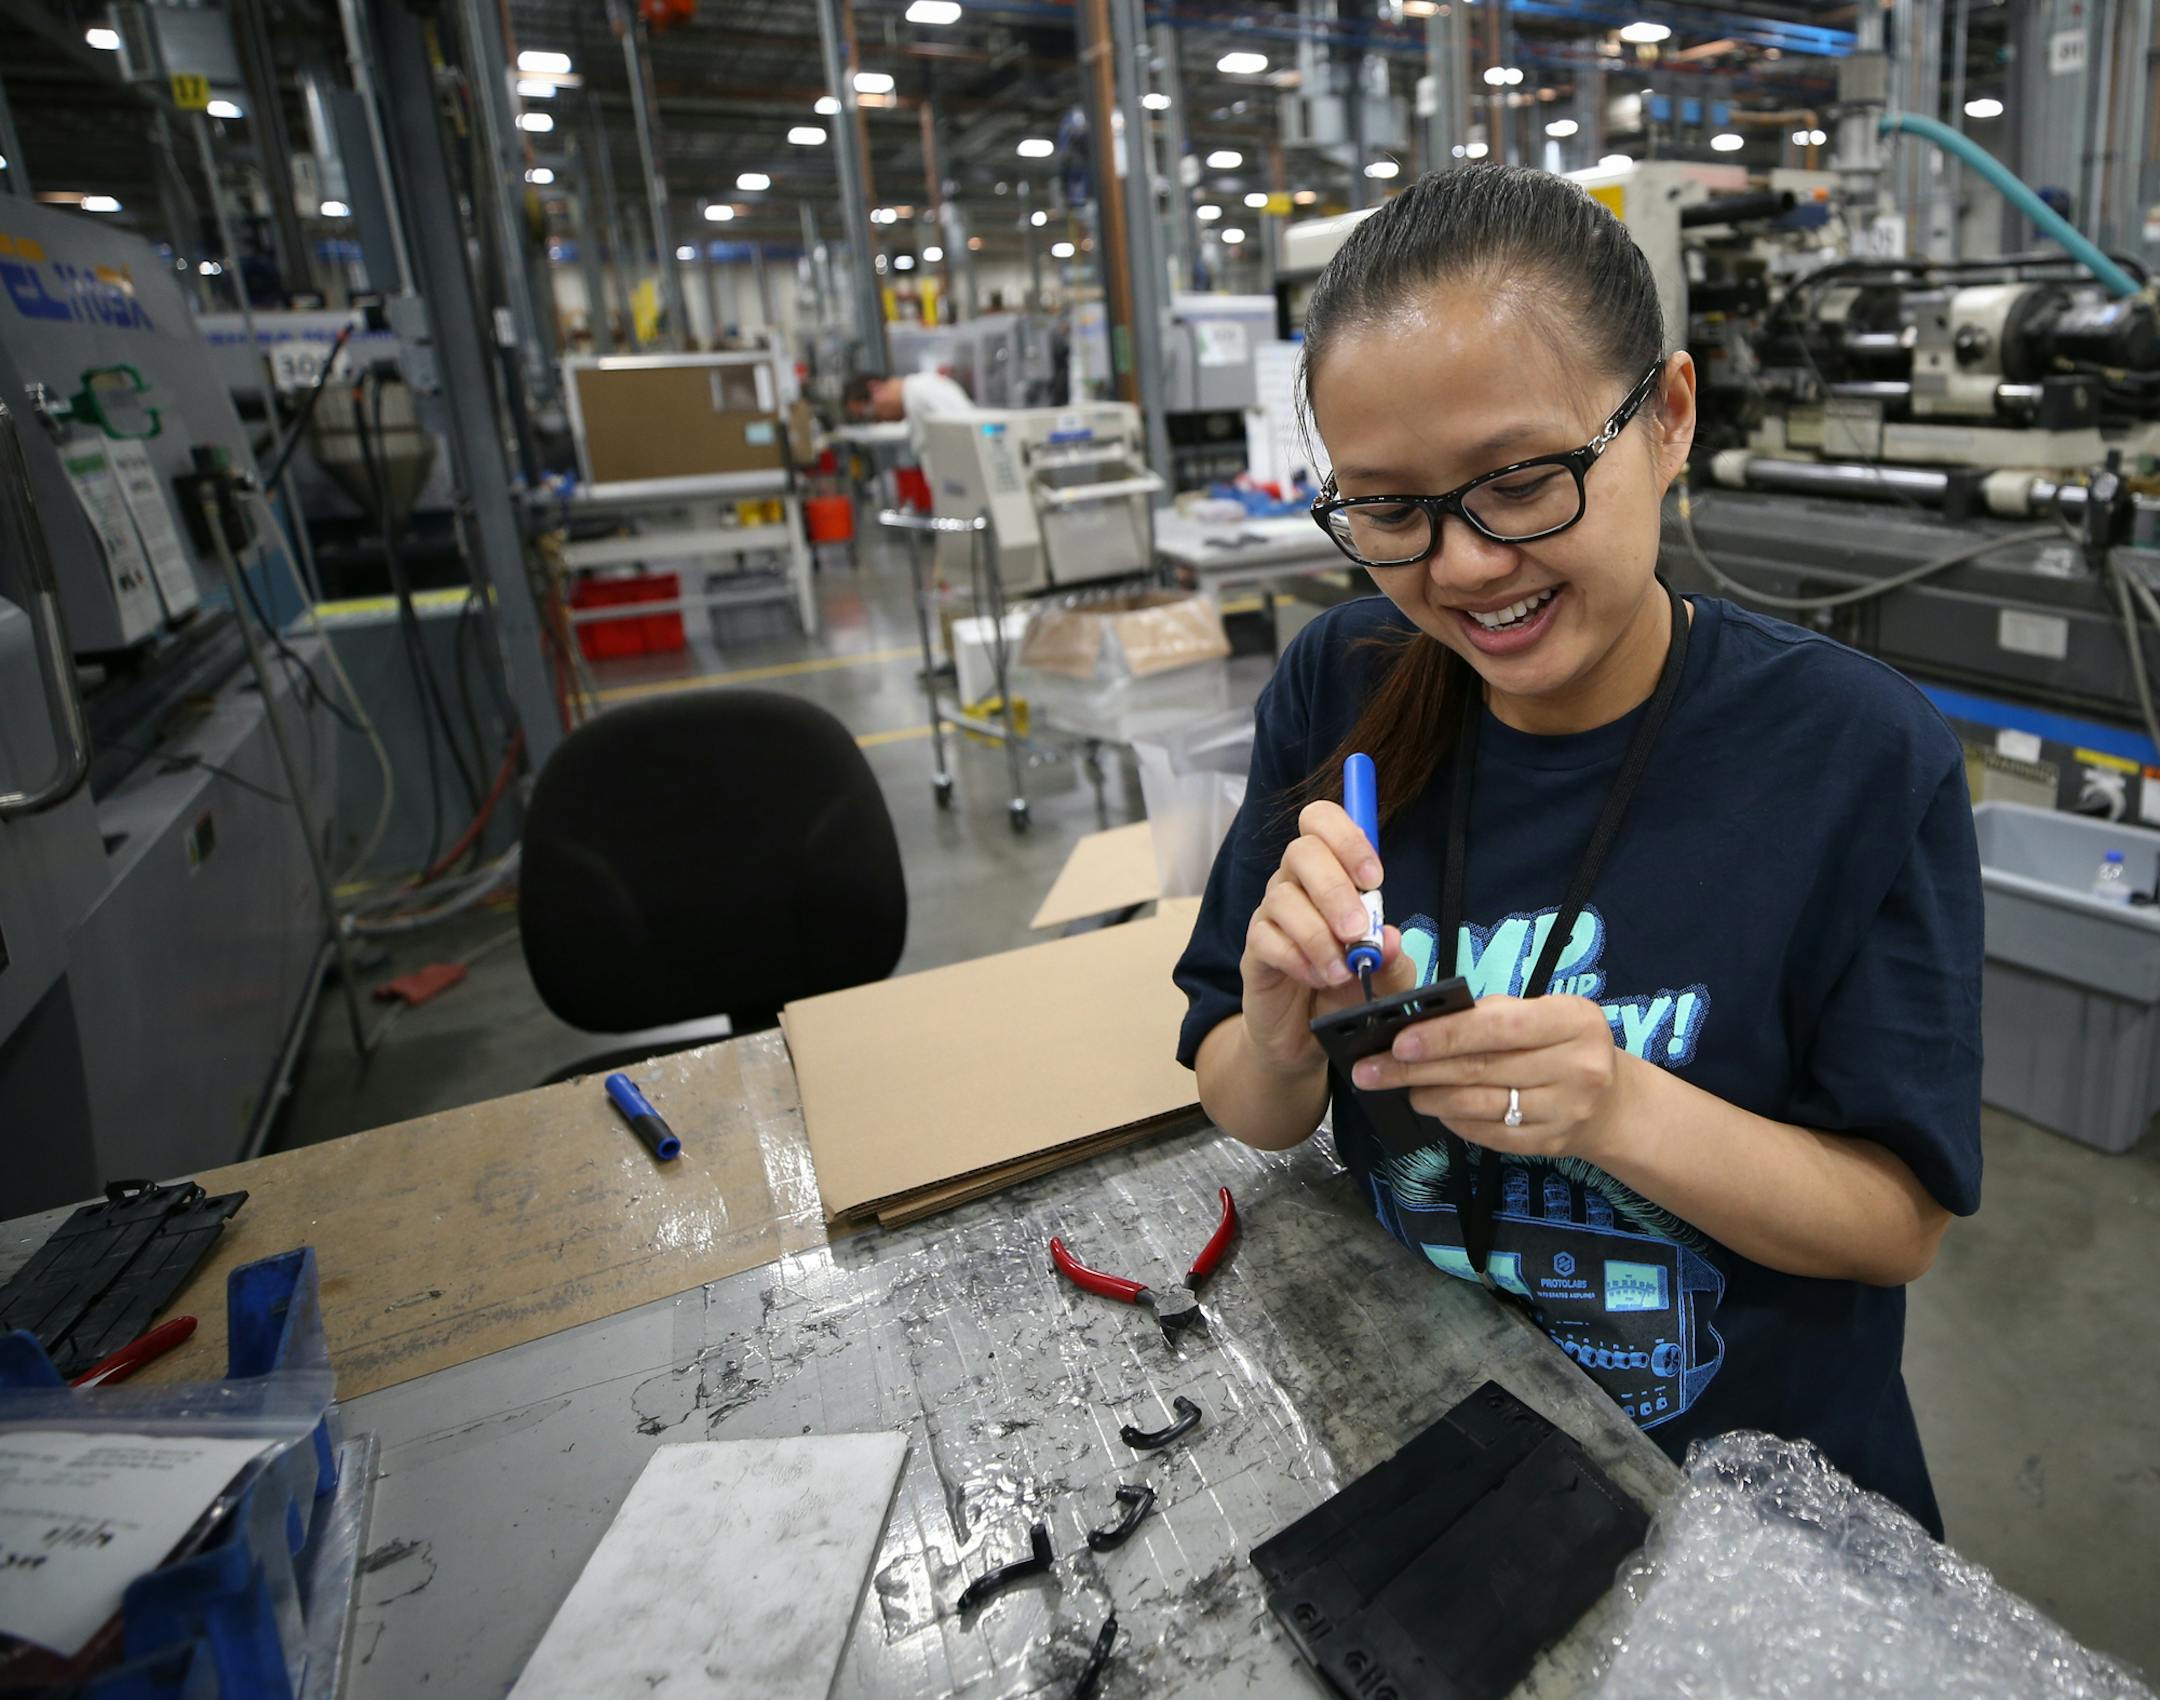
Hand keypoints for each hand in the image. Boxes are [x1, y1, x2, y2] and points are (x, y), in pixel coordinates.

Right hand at [1239, 801, 1416, 1074]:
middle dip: (1334, 890)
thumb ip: (1392, 958)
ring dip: (1318, 935)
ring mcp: (1271, 914)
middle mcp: (1296, 884)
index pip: (1322, 822)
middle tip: (1356, 931)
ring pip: (1283, 897)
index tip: (1373, 878)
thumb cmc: (1348, 992)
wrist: (1308, 1039)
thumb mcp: (1386, 978)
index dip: (1347, 838)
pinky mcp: (1254, 949)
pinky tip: (1317, 978)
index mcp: (1330, 872)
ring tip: (1341, 972)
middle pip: (1301, 851)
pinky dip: (1297, 958)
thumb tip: (1389, 936)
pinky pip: (1266, 938)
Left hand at [1348, 994, 1636, 1162]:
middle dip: (1417, 1069)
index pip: (1498, 1027)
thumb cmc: (1561, 1044)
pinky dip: (1454, 1120)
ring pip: (1479, 1105)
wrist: (1612, 1103)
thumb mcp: (1542, 1014)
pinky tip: (1436, 1108)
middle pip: (1480, 1068)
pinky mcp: (1550, 1144)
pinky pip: (1488, 1133)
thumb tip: (1420, 1025)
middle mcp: (1576, 1067)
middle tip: (1371, 1070)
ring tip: (1401, 1089)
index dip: (1444, 1035)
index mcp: (1573, 1021)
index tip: (1398, 1043)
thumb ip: (1491, 1015)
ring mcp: (1565, 1111)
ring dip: (1429, 1097)